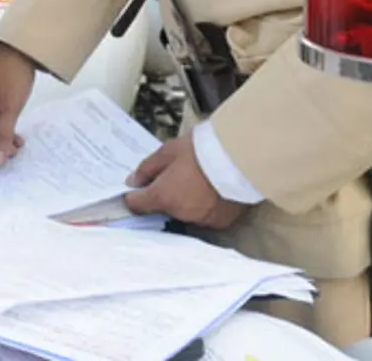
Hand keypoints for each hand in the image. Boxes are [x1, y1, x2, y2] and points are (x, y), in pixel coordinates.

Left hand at [122, 134, 246, 230]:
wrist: (238, 157)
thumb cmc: (201, 149)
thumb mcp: (167, 151)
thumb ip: (147, 168)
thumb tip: (133, 182)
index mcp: (163, 197)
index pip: (136, 206)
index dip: (134, 196)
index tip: (138, 188)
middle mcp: (180, 214)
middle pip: (163, 208)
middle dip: (165, 195)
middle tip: (176, 174)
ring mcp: (201, 220)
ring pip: (185, 213)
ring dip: (186, 202)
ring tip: (197, 180)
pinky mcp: (220, 222)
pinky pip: (205, 216)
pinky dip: (205, 206)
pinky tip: (212, 190)